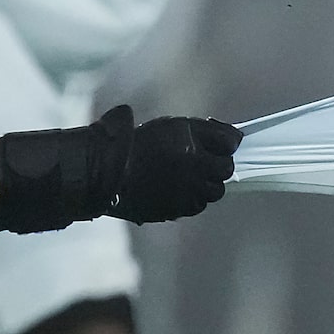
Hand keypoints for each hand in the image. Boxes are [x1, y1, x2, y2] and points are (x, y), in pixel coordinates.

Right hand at [0, 105, 243, 230]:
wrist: (100, 172)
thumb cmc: (129, 143)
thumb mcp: (166, 126)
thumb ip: (200, 129)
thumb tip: (233, 136)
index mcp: (188, 138)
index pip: (230, 140)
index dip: (228, 142)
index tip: (224, 144)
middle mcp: (192, 163)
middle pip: (226, 168)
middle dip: (219, 165)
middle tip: (207, 164)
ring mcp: (186, 188)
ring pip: (216, 190)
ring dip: (209, 184)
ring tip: (193, 179)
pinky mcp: (177, 208)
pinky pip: (199, 205)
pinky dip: (194, 199)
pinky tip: (180, 191)